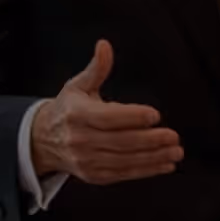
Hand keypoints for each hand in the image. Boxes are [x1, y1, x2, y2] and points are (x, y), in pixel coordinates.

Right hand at [27, 40, 180, 185]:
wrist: (44, 140)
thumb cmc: (68, 109)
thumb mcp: (78, 86)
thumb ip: (97, 68)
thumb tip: (105, 45)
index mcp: (77, 114)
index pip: (107, 117)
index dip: (132, 117)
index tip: (154, 115)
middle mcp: (80, 139)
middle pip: (120, 141)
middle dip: (149, 140)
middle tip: (173, 136)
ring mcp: (86, 160)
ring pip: (125, 160)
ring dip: (153, 157)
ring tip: (175, 151)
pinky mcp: (93, 175)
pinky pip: (123, 174)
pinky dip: (146, 170)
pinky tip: (165, 164)